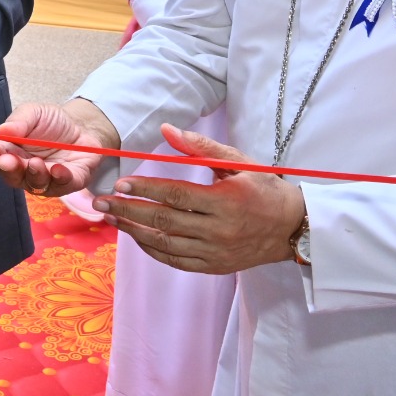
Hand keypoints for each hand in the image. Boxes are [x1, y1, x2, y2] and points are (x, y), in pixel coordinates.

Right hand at [0, 98, 120, 196]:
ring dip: (34, 174)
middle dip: (10, 169)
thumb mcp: (34, 113)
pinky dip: (60, 178)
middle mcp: (25, 171)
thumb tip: (3, 130)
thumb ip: (20, 120)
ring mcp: (46, 180)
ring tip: (35, 163)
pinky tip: (57, 169)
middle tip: (8, 161)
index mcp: (10, 153)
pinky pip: (63, 185)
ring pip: (36, 184)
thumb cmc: (52, 122)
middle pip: (13, 176)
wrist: (82, 127)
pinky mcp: (69, 182)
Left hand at [94, 124, 305, 274]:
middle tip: (102, 201)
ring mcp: (216, 252)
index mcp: (226, 201)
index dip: (146, 189)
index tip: (121, 183)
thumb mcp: (239, 162)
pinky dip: (153, 250)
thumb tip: (167, 129)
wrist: (293, 228)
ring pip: (167, 244)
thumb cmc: (265, 188)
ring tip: (111, 217)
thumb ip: (201, 147)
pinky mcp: (215, 266)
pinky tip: (136, 237)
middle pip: (165, 222)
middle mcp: (219, 231)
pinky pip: (176, 261)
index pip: (177, 195)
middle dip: (129, 210)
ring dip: (134, 231)